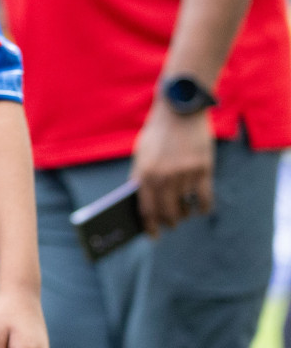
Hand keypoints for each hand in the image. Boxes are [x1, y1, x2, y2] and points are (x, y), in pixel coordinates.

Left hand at [130, 102, 213, 235]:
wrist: (180, 110)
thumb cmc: (158, 133)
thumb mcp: (142, 154)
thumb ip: (142, 177)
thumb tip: (144, 205)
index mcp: (144, 173)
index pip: (146, 210)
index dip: (150, 226)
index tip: (153, 236)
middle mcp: (164, 177)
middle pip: (167, 213)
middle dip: (168, 223)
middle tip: (170, 225)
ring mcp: (185, 174)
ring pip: (186, 207)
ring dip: (185, 214)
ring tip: (184, 214)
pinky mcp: (204, 169)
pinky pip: (205, 199)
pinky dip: (203, 208)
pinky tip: (201, 209)